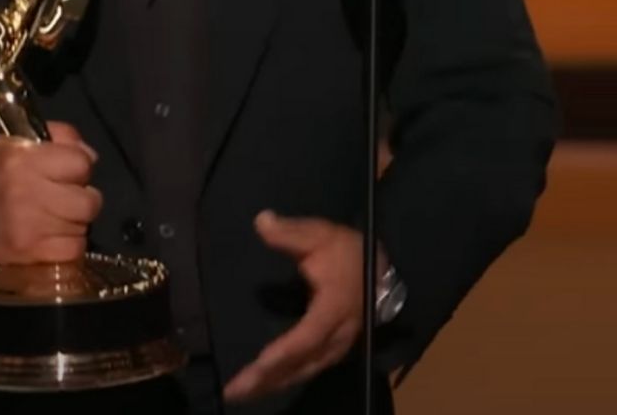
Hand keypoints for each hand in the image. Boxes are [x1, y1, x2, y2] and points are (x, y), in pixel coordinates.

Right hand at [0, 120, 100, 264]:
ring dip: (75, 223)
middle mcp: (25, 191)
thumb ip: (60, 138)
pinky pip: (74, 250)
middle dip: (83, 199)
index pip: (81, 163)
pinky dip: (69, 245)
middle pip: (89, 201)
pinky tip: (53, 237)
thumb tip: (91, 158)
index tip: (68, 173)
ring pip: (83, 227)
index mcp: (22, 158)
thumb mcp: (18, 144)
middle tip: (66, 199)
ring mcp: (28, 226)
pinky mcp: (29, 253)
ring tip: (55, 217)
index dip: (79, 167)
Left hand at [223, 210, 363, 402]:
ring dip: (273, 385)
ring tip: (241, 394)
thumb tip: (260, 221)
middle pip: (301, 364)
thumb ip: (290, 233)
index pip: (306, 337)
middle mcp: (337, 335)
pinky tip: (265, 385)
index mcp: (334, 309)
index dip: (281, 354)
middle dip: (267, 380)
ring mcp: (338, 347)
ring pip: (304, 372)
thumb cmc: (350, 253)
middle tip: (232, 392)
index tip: (256, 367)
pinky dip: (285, 379)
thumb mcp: (322, 235)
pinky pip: (307, 370)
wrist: (384, 270)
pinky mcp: (334, 350)